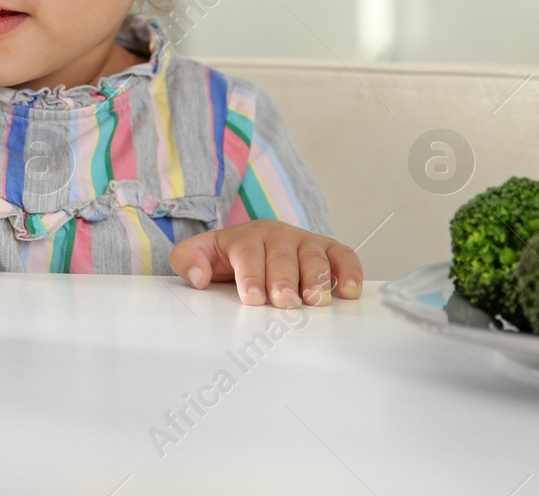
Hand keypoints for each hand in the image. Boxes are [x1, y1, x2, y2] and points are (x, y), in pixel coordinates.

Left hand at [170, 220, 361, 307]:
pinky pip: (344, 256)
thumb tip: (197, 276)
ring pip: (314, 256)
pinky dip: (350, 271)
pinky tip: (350, 291)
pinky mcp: (328, 249)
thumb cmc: (230, 255)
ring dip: (317, 278)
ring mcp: (305, 242)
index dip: (250, 275)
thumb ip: (189, 260)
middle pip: (282, 257)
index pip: (248, 254)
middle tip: (284, 301)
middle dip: (284, 280)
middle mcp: (277, 236)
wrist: (254, 238)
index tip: (251, 297)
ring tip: (314, 299)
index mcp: (245, 238)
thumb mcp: (201, 254)